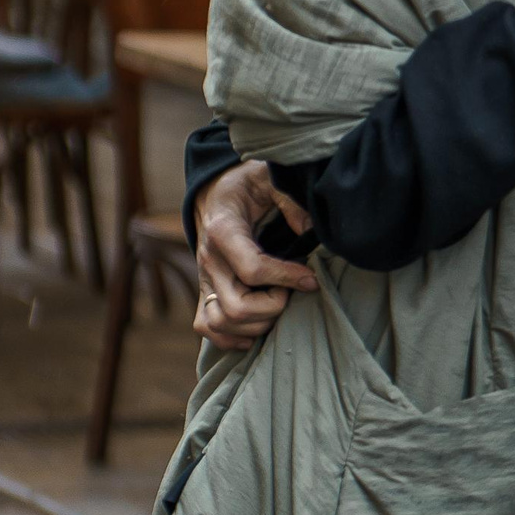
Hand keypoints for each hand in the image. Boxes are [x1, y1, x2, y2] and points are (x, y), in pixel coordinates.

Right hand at [192, 160, 316, 350]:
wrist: (215, 192)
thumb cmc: (246, 184)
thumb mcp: (269, 178)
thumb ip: (290, 200)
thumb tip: (309, 229)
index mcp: (224, 230)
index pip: (253, 270)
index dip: (287, 279)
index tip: (311, 279)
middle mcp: (208, 260)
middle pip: (236, 307)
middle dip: (273, 306)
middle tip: (292, 291)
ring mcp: (203, 280)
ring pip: (221, 323)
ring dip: (257, 324)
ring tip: (278, 304)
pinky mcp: (203, 292)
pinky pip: (207, 328)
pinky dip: (232, 336)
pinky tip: (258, 325)